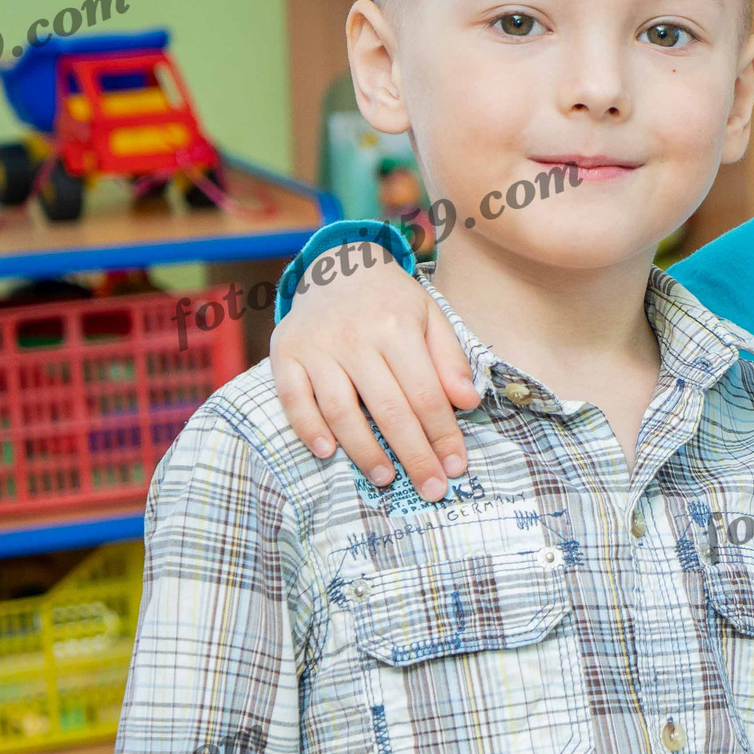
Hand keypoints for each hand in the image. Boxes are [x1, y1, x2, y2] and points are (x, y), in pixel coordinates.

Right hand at [268, 243, 476, 497]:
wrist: (338, 265)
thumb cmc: (392, 301)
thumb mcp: (431, 317)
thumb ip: (450, 359)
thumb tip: (468, 404)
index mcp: (397, 327)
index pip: (426, 394)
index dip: (443, 435)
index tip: (456, 467)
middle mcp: (355, 337)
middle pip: (388, 409)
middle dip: (413, 454)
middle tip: (430, 489)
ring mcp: (316, 347)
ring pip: (340, 409)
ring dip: (364, 450)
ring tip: (385, 478)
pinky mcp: (284, 353)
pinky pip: (293, 398)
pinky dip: (308, 428)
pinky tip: (328, 453)